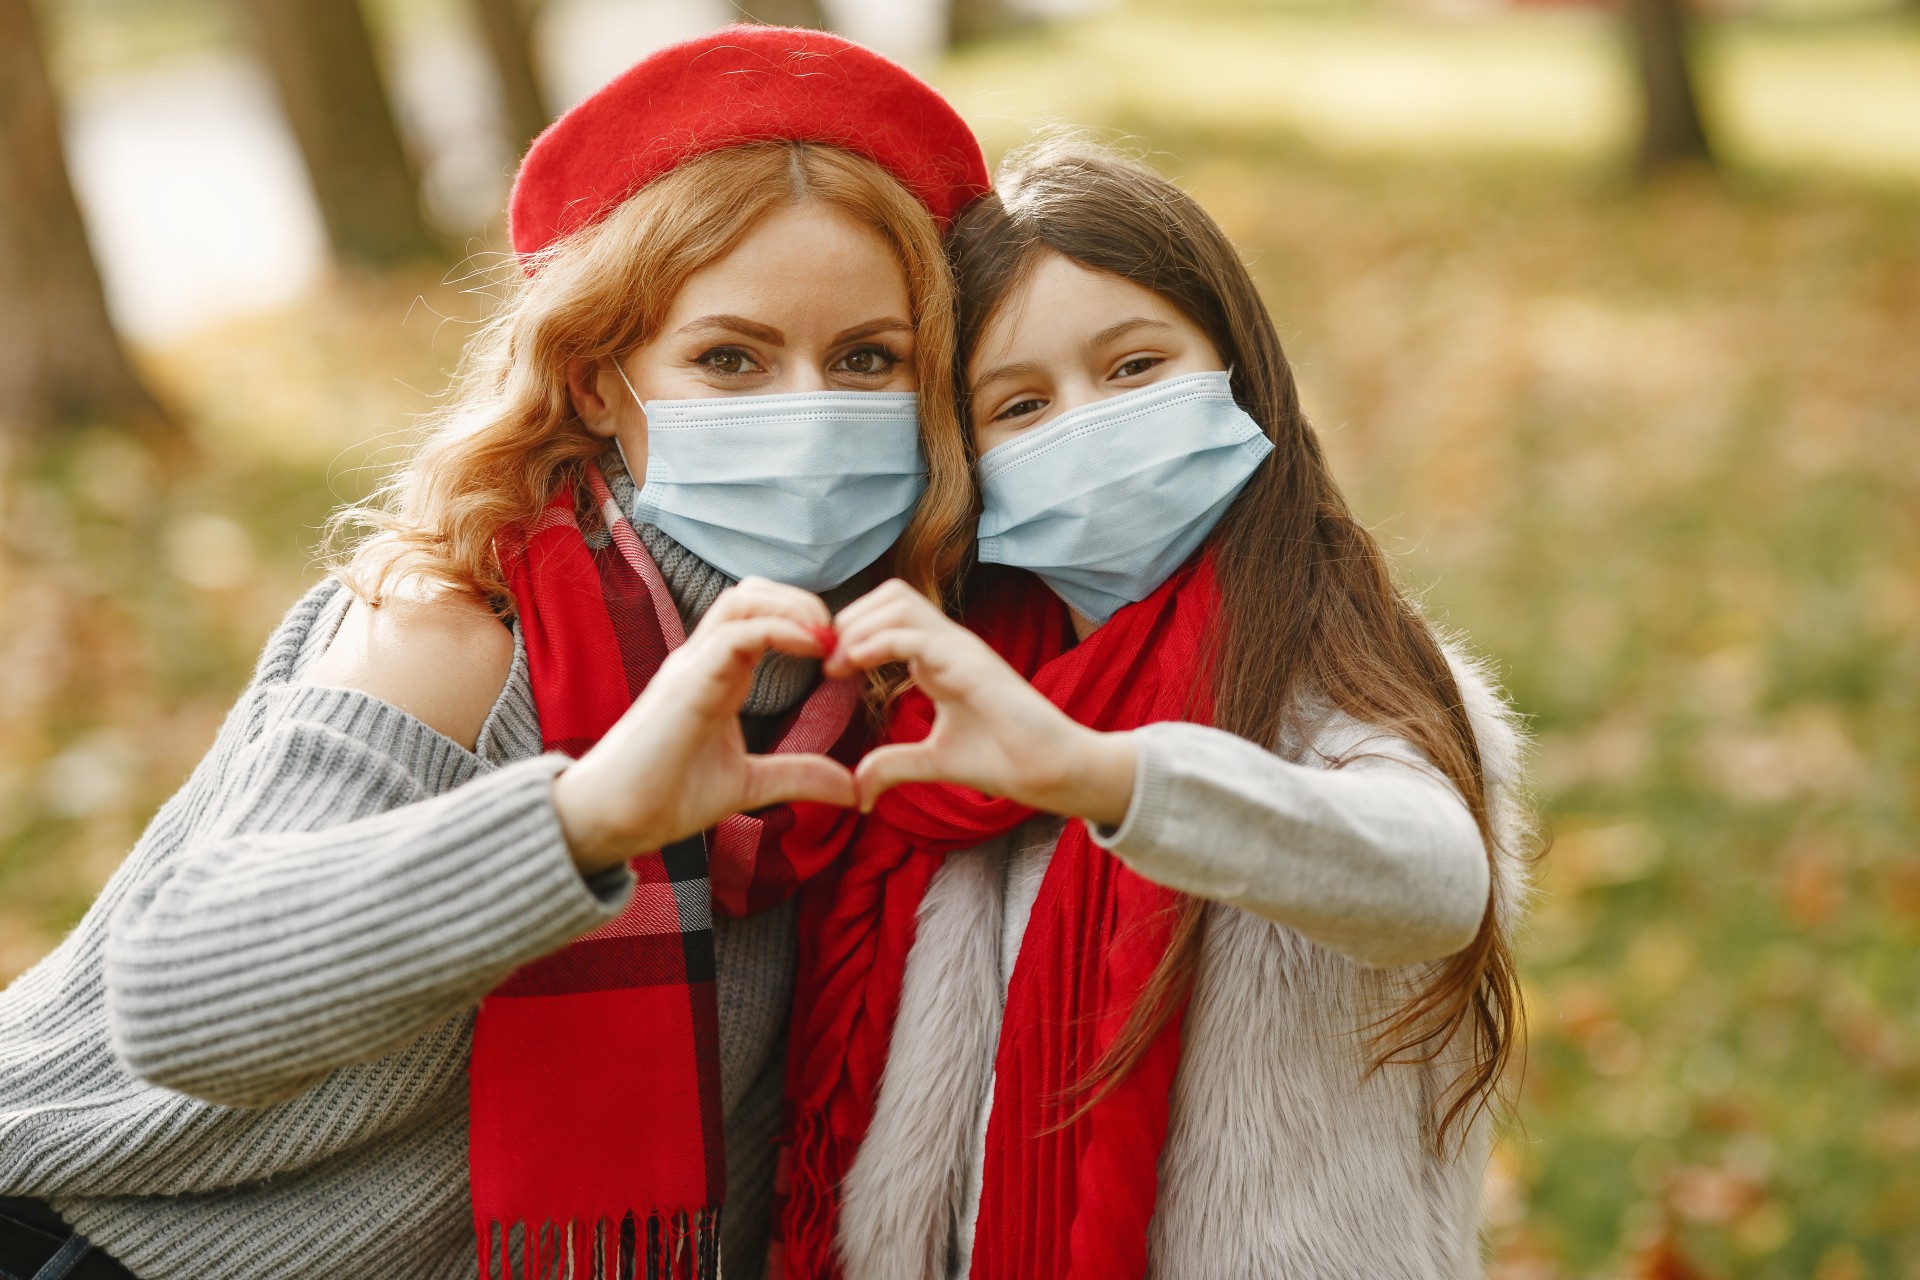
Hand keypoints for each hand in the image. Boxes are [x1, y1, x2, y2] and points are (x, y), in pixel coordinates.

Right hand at [551, 578, 856, 874]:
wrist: (614, 819)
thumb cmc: (667, 797)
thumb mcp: (751, 784)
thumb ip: (799, 776)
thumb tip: (853, 788)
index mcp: (718, 674)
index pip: (760, 615)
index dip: (803, 620)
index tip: (841, 652)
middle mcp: (702, 659)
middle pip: (752, 593)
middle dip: (801, 602)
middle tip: (838, 637)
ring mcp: (691, 665)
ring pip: (742, 600)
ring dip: (792, 607)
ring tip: (826, 637)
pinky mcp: (685, 682)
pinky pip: (736, 633)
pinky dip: (779, 630)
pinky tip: (813, 649)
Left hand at [824, 580, 1136, 822]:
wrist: (1052, 772)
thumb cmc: (1006, 759)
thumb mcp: (935, 761)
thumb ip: (895, 765)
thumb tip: (857, 788)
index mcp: (940, 658)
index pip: (889, 614)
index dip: (852, 631)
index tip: (828, 670)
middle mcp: (950, 644)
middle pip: (891, 595)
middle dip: (851, 618)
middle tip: (828, 661)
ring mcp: (962, 649)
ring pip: (900, 602)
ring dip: (860, 626)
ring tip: (838, 663)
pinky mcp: (973, 665)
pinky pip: (918, 636)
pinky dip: (880, 642)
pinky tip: (855, 664)